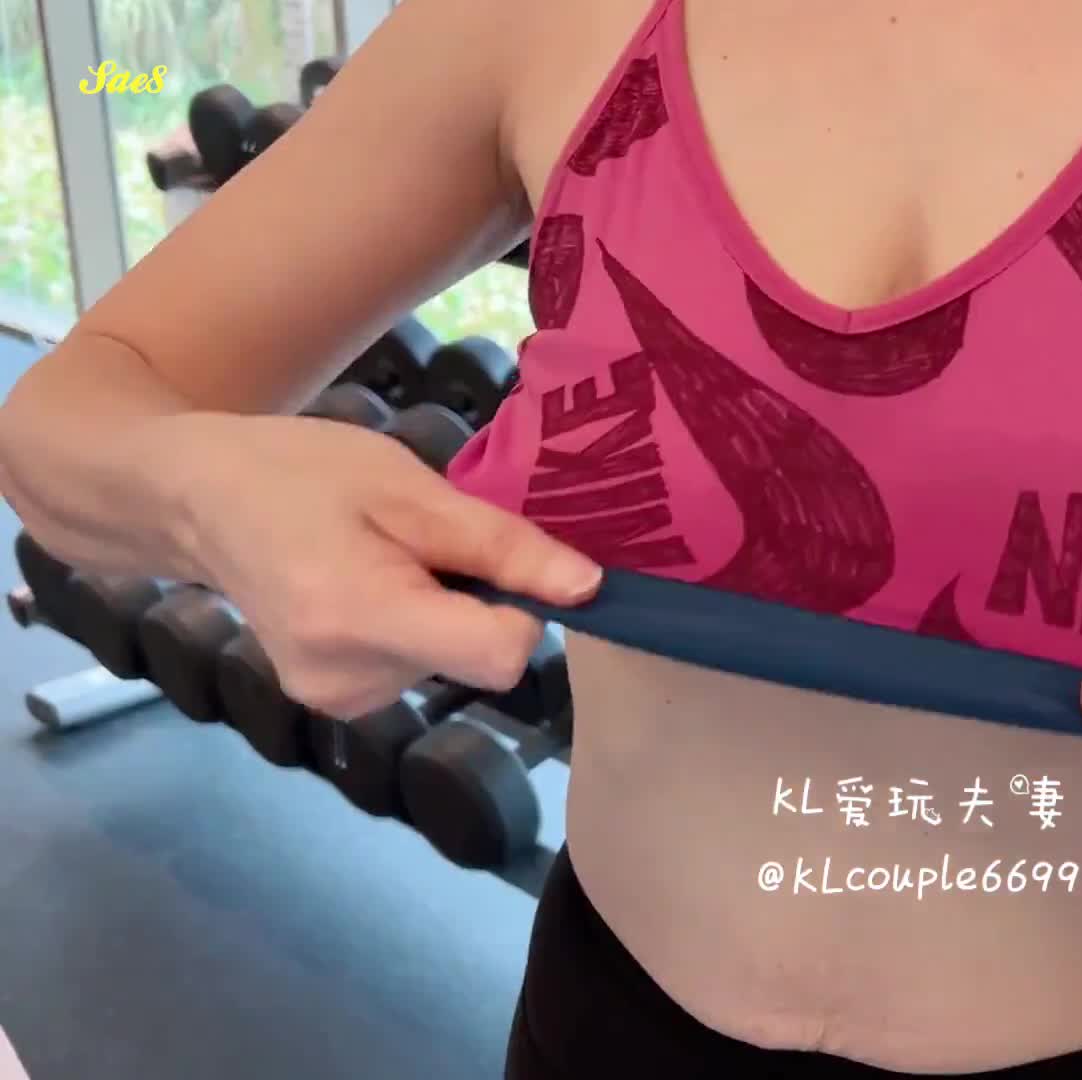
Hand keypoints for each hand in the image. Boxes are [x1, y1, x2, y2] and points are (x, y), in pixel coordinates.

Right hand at [171, 412, 600, 716]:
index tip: (504, 559)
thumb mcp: (409, 487)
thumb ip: (501, 546)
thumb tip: (591, 588)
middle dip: (473, 599)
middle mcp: (347, 681)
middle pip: (479, 657)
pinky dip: (413, 628)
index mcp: (362, 618)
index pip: (501, 657)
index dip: (525, 608)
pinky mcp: (333, 702)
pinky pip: (418, 668)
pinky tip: (366, 587)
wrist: (196, 499)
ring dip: (441, 611)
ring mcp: (336, 700)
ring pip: (452, 663)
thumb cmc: (302, 474)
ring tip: (382, 558)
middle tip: (417, 542)